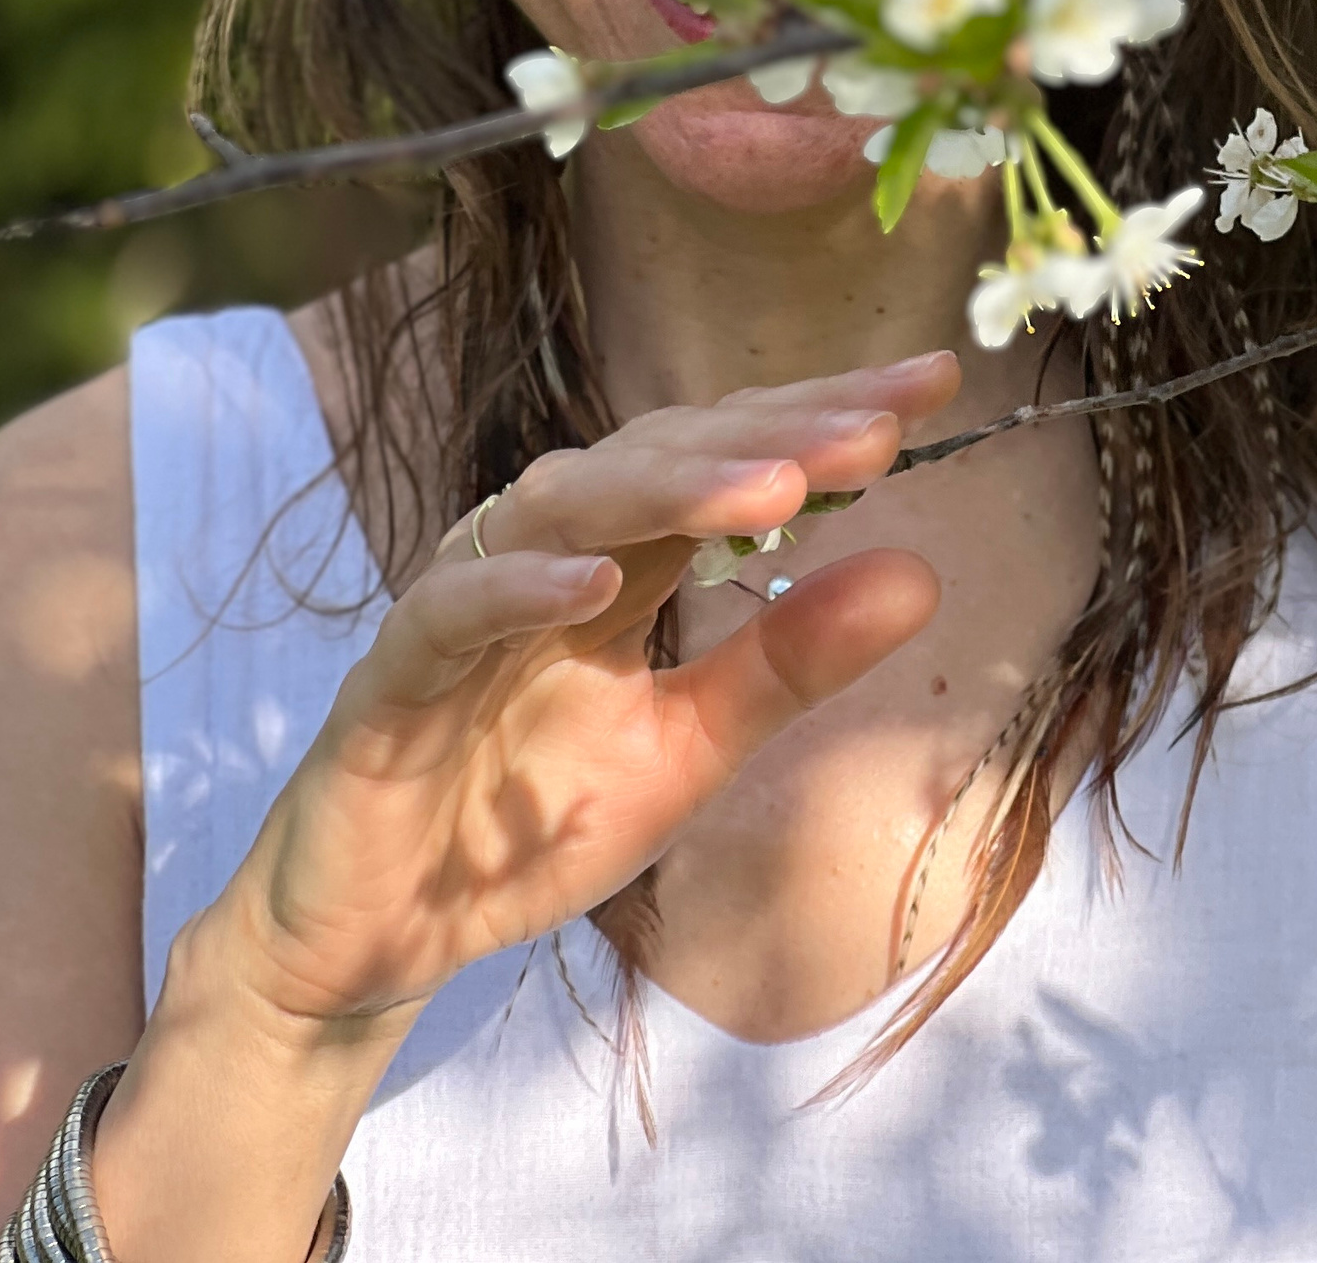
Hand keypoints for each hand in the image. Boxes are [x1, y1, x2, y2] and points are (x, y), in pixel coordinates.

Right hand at [205, 351, 955, 1037]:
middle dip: (773, 438)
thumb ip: (788, 665)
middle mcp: (548, 551)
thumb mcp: (689, 752)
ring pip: (568, 507)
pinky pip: (455, 610)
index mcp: (623, 558)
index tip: (936, 384)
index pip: (732, 460)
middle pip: (663, 458)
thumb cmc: (529, 820)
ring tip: (775, 489)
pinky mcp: (392, 671)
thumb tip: (924, 573)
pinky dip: (522, 590)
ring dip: (670, 490)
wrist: (380, 932)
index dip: (826, 418)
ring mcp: (467, 600)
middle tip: (879, 428)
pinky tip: (598, 585)